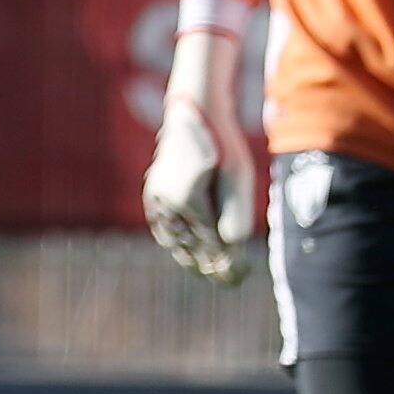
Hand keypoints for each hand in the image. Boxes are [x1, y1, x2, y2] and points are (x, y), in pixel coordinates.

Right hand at [143, 24, 260, 284]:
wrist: (195, 113)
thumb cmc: (222, 143)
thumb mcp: (238, 177)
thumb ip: (236, 212)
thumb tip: (231, 245)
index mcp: (187, 201)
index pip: (210, 244)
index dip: (226, 264)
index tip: (239, 278)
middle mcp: (165, 202)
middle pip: (188, 245)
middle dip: (207, 265)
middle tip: (227, 280)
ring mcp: (155, 197)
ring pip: (172, 237)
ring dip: (189, 254)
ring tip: (206, 268)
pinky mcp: (153, 191)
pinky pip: (164, 224)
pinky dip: (176, 238)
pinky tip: (188, 245)